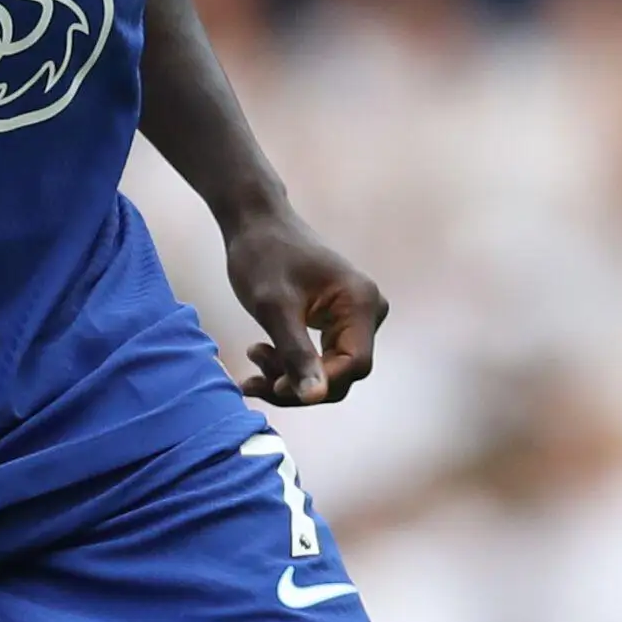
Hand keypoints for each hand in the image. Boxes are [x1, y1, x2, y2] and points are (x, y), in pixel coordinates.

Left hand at [225, 207, 387, 406]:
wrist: (256, 223)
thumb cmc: (263, 255)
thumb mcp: (274, 308)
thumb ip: (296, 353)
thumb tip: (316, 398)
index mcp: (362, 302)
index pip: (353, 365)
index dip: (317, 384)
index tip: (274, 384)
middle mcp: (369, 310)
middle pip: (341, 373)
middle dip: (296, 382)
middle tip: (253, 378)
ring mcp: (356, 316)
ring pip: (328, 369)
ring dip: (288, 374)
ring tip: (251, 355)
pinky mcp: (339, 320)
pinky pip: (321, 356)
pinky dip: (289, 363)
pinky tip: (259, 355)